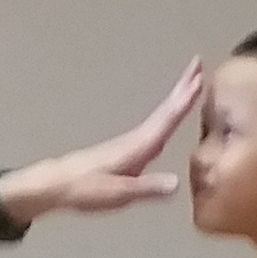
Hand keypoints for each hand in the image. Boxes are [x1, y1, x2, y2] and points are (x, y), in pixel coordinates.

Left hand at [2, 62, 209, 217]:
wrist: (56, 185)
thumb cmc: (85, 189)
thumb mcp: (118, 194)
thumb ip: (147, 189)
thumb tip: (176, 184)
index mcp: (138, 147)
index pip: (167, 119)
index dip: (184, 100)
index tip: (200, 78)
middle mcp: (137, 139)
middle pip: (165, 109)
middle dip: (183, 86)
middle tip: (198, 63)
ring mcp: (131, 142)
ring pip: (161, 114)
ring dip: (177, 97)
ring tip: (192, 83)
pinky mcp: (126, 149)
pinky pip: (155, 125)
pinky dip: (167, 114)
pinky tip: (169, 117)